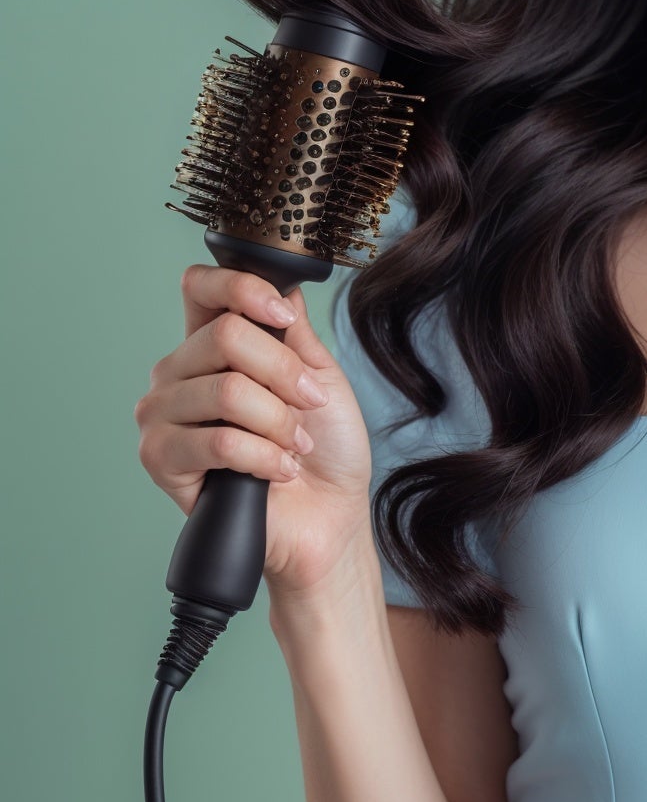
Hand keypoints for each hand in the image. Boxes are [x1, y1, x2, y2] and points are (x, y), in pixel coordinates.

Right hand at [135, 267, 376, 595]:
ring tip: (292, 445)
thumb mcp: (320, 376)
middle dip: (284, 374)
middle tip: (307, 406)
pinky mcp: (161, 460)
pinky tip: (277, 471)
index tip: (283, 315)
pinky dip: (264, 456)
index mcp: (212, 345)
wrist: (329, 516)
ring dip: (278, 422)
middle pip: (226, 336)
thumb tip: (282, 285)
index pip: (200, 287)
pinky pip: (217, 441)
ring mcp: (163, 415)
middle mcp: (178, 374)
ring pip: (226, 390)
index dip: (241, 288)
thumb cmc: (324, 448)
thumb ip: (293, 332)